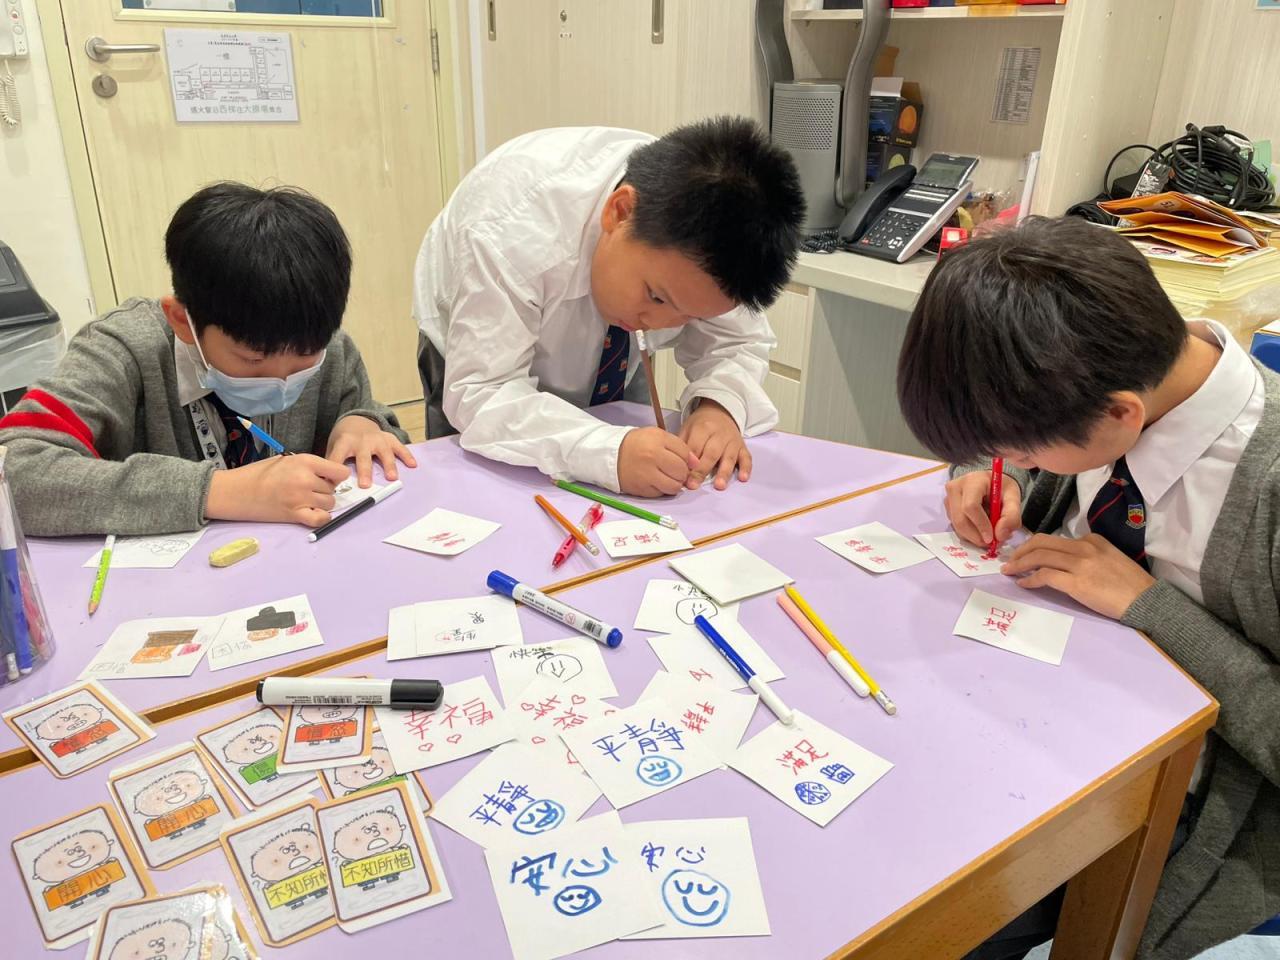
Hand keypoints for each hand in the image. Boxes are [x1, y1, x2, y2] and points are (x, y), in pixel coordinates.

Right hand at [206, 454, 351, 526]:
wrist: (236, 491)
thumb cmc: (258, 473)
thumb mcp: (286, 460)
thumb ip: (308, 466)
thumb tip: (327, 475)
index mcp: (305, 462)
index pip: (340, 472)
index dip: (337, 475)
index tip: (328, 478)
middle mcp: (305, 479)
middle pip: (333, 489)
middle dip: (325, 489)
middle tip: (309, 489)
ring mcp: (301, 498)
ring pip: (329, 504)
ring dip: (322, 503)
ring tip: (307, 499)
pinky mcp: (294, 515)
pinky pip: (321, 519)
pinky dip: (321, 517)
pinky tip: (313, 512)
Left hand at [326, 415, 417, 486]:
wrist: (356, 420)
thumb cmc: (344, 440)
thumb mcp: (334, 447)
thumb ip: (333, 462)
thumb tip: (326, 482)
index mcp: (344, 442)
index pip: (338, 457)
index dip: (335, 471)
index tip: (334, 485)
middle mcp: (362, 440)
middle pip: (363, 457)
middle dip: (365, 471)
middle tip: (365, 485)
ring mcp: (378, 439)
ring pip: (384, 452)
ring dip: (388, 465)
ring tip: (392, 478)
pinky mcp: (389, 439)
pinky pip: (400, 447)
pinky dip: (406, 455)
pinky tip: (413, 465)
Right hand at [618, 427, 698, 497]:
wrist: (611, 454)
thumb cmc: (637, 444)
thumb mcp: (657, 435)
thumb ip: (679, 446)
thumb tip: (696, 463)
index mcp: (657, 441)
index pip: (685, 454)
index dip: (688, 459)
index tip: (683, 460)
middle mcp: (652, 458)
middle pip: (681, 471)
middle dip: (683, 473)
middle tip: (675, 470)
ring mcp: (646, 476)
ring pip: (674, 486)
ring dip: (675, 484)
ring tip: (668, 477)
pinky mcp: (641, 490)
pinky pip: (662, 494)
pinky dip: (663, 489)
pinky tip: (657, 481)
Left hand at [678, 398, 750, 490]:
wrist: (720, 411)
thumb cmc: (700, 425)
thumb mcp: (687, 428)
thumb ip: (682, 445)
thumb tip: (674, 465)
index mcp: (703, 428)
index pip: (695, 447)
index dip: (688, 463)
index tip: (681, 477)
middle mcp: (719, 434)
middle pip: (711, 454)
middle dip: (702, 471)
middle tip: (694, 485)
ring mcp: (733, 441)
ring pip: (729, 457)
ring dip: (724, 472)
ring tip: (719, 486)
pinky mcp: (743, 446)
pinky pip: (746, 457)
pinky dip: (746, 468)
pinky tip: (743, 478)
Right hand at [945, 469, 1022, 547]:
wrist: (990, 482)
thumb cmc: (1001, 488)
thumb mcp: (1014, 497)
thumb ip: (1011, 516)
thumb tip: (1000, 536)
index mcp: (973, 481)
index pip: (970, 506)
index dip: (981, 525)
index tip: (992, 539)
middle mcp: (955, 488)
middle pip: (960, 519)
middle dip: (975, 536)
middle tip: (990, 543)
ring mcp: (948, 498)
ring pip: (956, 526)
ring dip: (973, 536)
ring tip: (989, 533)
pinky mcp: (947, 508)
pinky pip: (956, 527)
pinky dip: (969, 534)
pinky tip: (980, 529)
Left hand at [1002, 533, 1156, 618]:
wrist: (1147, 601)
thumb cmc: (1130, 585)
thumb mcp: (1109, 558)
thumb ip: (1088, 555)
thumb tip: (1063, 562)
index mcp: (1091, 540)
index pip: (1054, 539)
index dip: (1033, 546)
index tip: (1023, 554)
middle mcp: (1084, 547)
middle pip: (1041, 543)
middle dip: (1020, 551)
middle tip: (1010, 560)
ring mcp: (1079, 564)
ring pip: (1039, 556)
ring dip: (1019, 564)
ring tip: (1009, 571)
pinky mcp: (1076, 582)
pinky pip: (1044, 576)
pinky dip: (1029, 579)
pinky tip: (1023, 584)